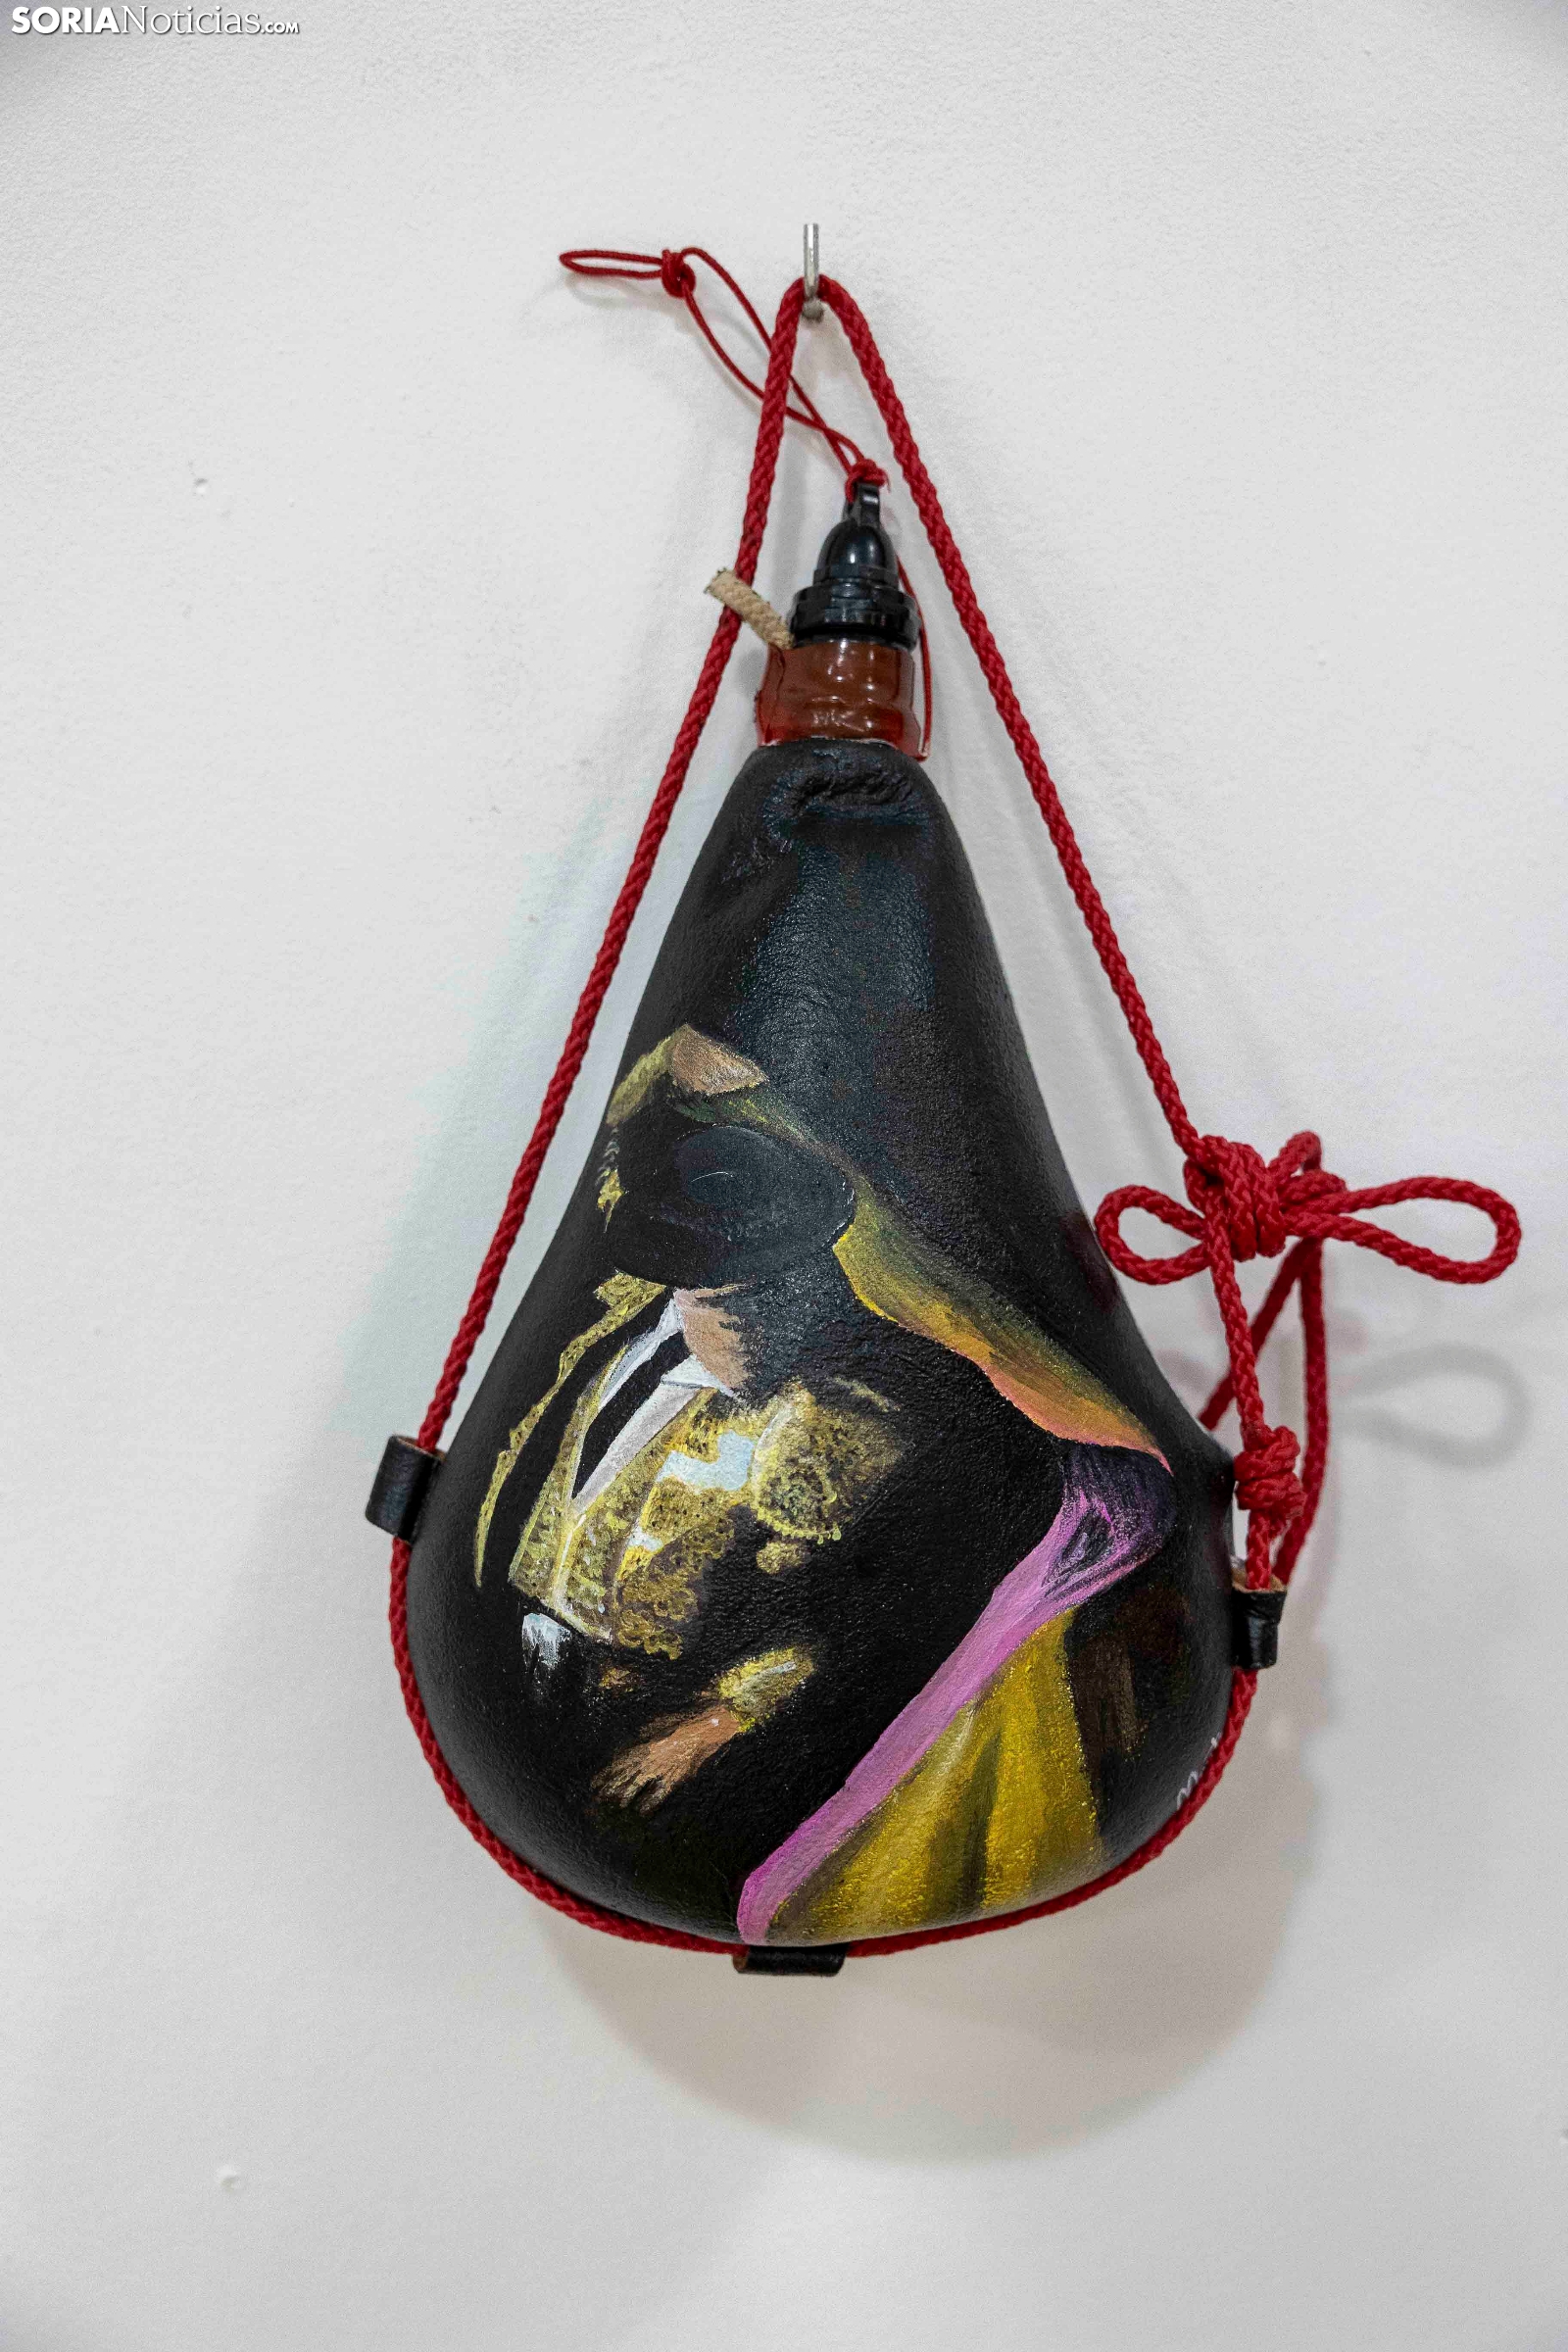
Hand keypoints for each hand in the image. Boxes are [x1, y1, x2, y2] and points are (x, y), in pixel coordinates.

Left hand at [593, 1704, 744, 1813]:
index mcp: (642, 1746)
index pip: (618, 1763)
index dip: (605, 1774)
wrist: (701, 1730)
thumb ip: (644, 1734)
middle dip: (610, 1788)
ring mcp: (658, 1769)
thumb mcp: (657, 1725)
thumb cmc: (681, 1725)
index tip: (594, 1783)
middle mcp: (646, 1758)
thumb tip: (637, 1738)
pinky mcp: (673, 1778)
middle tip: (599, 1798)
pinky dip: (650, 1803)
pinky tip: (642, 1812)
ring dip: (625, 1795)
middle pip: (623, 1776)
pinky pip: (658, 1794)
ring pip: (636, 1785)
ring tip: (618, 1804)